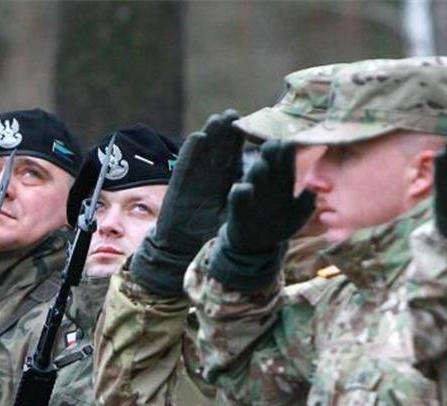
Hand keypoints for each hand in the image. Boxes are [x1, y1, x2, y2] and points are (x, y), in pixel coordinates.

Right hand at [155, 110, 244, 256]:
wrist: (181, 251)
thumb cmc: (207, 236)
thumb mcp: (232, 217)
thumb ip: (245, 202)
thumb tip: (268, 189)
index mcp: (221, 186)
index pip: (231, 161)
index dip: (237, 145)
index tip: (248, 127)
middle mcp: (206, 180)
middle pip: (216, 153)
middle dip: (224, 134)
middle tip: (233, 114)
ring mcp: (192, 181)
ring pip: (201, 155)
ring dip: (209, 137)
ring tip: (217, 120)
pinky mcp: (178, 187)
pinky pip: (185, 166)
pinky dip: (191, 153)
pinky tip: (198, 138)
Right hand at [208, 140, 315, 290]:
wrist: (258, 242)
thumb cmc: (280, 223)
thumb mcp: (298, 216)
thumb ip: (306, 203)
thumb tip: (312, 190)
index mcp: (283, 178)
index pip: (285, 157)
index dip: (287, 149)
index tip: (290, 143)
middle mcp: (267, 179)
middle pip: (268, 159)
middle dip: (271, 151)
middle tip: (274, 145)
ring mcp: (251, 190)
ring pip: (254, 174)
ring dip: (258, 169)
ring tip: (262, 166)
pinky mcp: (238, 205)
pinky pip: (238, 196)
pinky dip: (242, 192)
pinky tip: (246, 189)